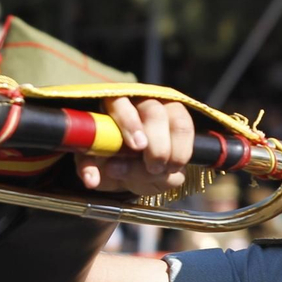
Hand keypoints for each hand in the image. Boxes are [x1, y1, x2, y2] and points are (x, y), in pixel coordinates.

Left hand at [75, 97, 194, 197]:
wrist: (124, 166)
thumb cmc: (106, 157)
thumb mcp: (93, 162)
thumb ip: (89, 166)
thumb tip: (92, 179)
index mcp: (112, 104)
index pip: (120, 102)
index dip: (130, 122)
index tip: (137, 146)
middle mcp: (141, 102)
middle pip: (155, 112)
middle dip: (158, 143)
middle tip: (153, 166)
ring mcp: (166, 111)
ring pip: (180, 122)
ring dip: (177, 150)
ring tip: (164, 170)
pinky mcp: (181, 125)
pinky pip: (191, 138)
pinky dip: (183, 157)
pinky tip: (172, 170)